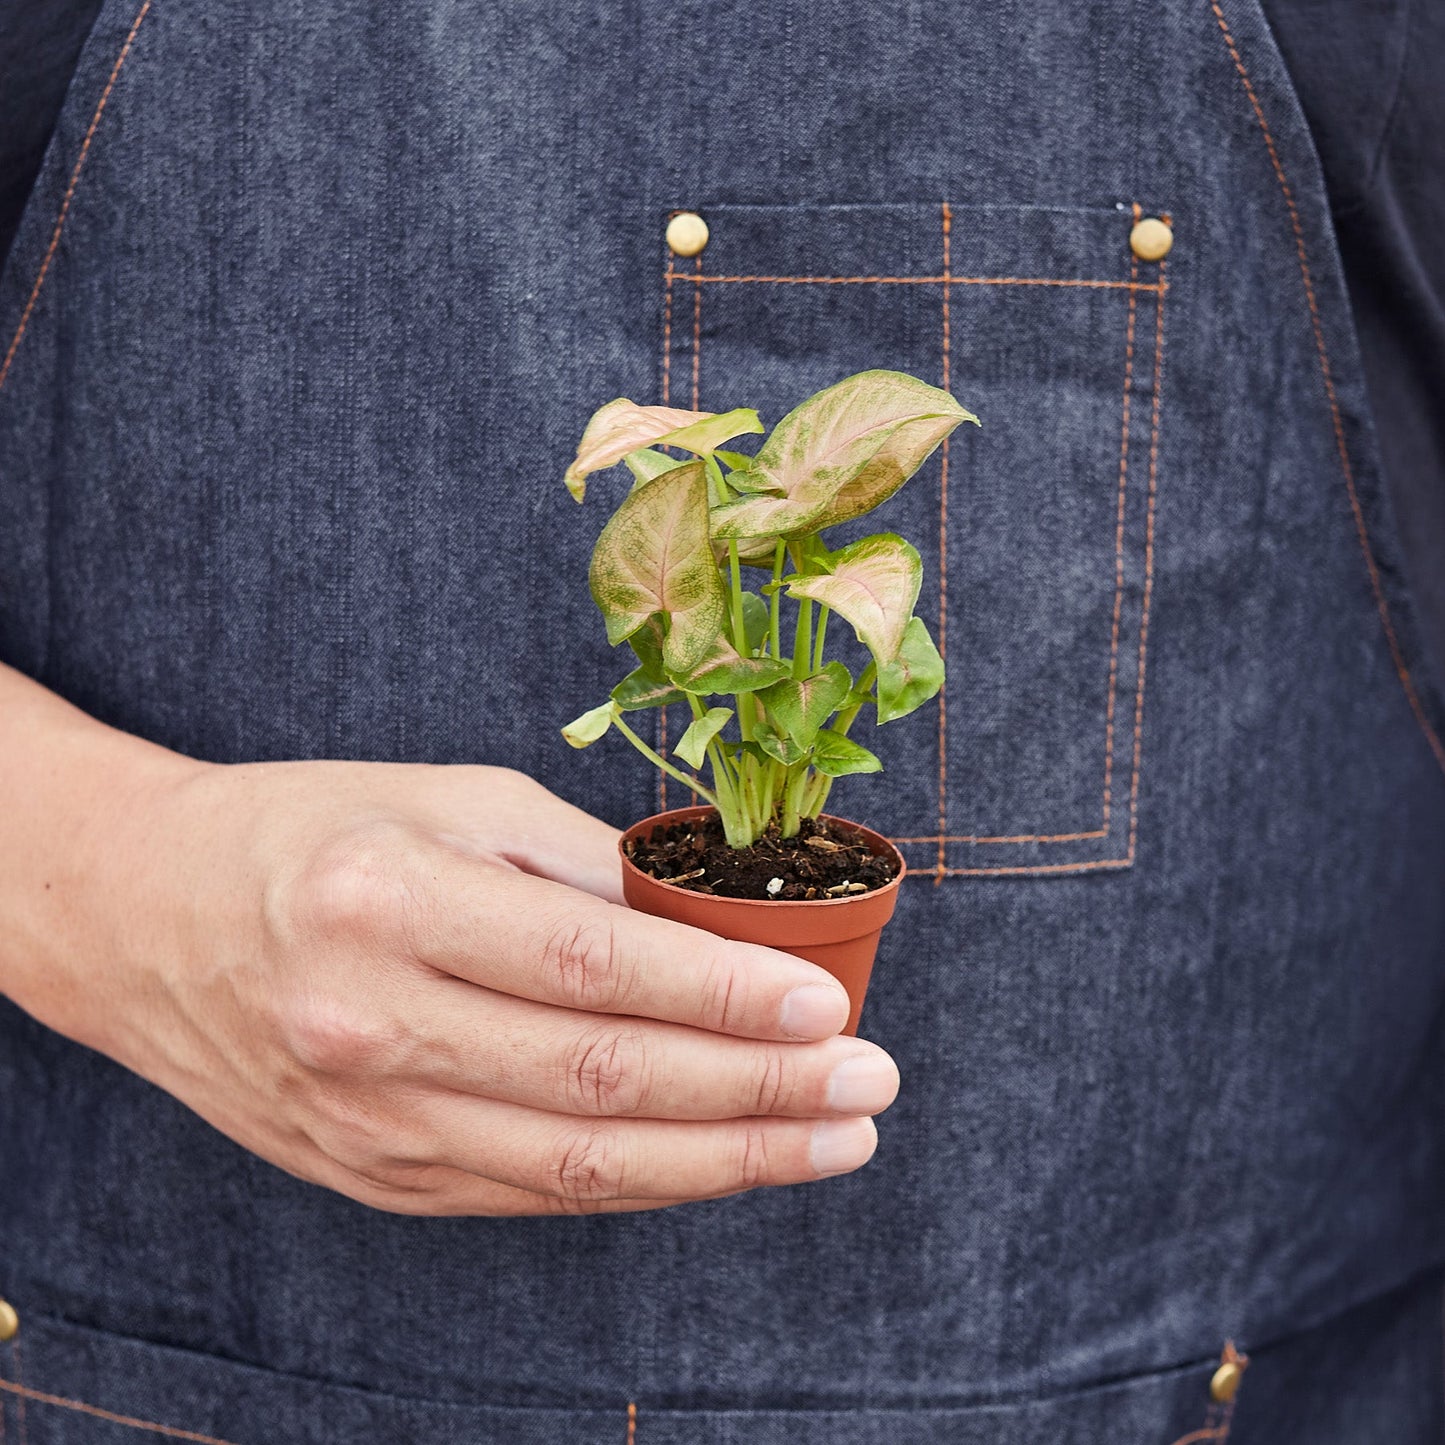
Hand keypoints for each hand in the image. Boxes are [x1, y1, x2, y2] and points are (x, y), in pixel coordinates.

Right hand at [7, 699, 898, 1215]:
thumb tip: (716, 919)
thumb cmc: (312, 833)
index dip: (721, 992)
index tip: (827, 1003)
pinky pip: (532, 1193)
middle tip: (869, 1084)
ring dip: (726, 1160)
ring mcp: (368, 1123)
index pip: (589, 965)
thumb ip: (581, 864)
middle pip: (602, 1082)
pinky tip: (725, 1159)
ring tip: (832, 1140)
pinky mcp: (373, 1175)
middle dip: (757, 1090)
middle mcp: (370, 1027)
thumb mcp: (446, 800)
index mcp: (387, 904)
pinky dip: (645, 1182)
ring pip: (580, 1168)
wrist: (146, 919)